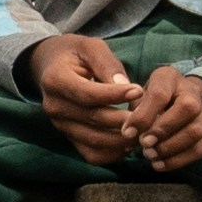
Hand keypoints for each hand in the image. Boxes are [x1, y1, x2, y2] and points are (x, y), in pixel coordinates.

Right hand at [27, 35, 144, 168]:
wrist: (50, 66)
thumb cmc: (75, 53)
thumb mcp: (91, 47)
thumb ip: (107, 64)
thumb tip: (126, 86)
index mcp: (55, 80)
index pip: (88, 94)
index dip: (115, 95)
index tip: (140, 90)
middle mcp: (54, 106)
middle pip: (93, 118)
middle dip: (125, 119)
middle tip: (151, 116)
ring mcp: (59, 125)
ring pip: (94, 140)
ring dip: (122, 139)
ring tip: (145, 130)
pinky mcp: (68, 137)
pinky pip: (91, 154)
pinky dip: (113, 153)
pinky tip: (129, 143)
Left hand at [124, 66, 201, 173]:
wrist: (190, 101)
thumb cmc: (155, 99)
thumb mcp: (142, 95)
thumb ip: (135, 110)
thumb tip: (127, 134)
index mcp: (170, 77)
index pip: (160, 94)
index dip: (143, 116)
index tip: (127, 133)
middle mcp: (193, 92)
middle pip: (187, 109)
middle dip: (162, 129)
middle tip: (143, 144)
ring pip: (195, 131)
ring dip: (169, 148)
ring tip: (149, 155)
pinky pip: (199, 149)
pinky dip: (178, 160)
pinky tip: (159, 164)